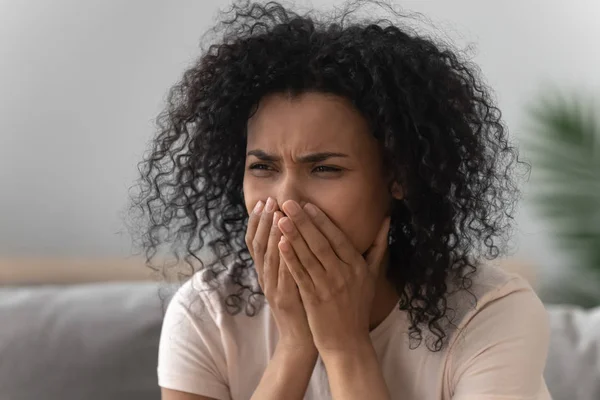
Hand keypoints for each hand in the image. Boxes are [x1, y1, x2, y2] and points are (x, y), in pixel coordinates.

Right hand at [246, 197, 314, 349]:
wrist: (301, 339)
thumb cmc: (302, 304)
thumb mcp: (291, 278)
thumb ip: (290, 257)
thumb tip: (292, 231)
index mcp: (267, 272)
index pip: (256, 242)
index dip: (257, 221)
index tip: (263, 200)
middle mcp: (266, 279)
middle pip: (259, 246)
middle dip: (263, 221)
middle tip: (269, 200)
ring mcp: (274, 289)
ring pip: (269, 258)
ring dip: (273, 235)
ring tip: (277, 215)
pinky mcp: (285, 300)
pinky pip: (283, 275)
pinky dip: (284, 258)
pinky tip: (288, 243)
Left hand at [277, 200, 389, 355]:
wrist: (348, 341)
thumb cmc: (358, 306)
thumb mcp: (372, 275)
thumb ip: (378, 246)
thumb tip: (387, 219)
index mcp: (357, 266)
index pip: (338, 238)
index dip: (322, 220)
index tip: (308, 205)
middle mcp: (344, 274)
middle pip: (321, 243)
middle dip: (303, 221)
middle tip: (288, 203)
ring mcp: (328, 287)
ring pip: (308, 257)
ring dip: (293, 236)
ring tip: (280, 218)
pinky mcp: (314, 299)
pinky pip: (300, 275)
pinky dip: (290, 259)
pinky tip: (280, 244)